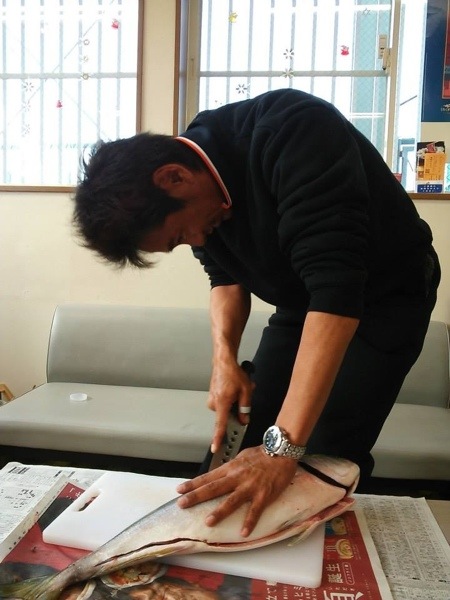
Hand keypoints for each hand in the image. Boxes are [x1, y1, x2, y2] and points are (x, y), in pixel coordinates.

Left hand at [176, 446, 297, 536]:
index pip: (208, 477)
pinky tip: (243, 532)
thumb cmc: (261, 454)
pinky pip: (255, 510)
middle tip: (182, 504)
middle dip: (196, 496)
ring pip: (232, 500)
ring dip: (220, 511)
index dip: (193, 484)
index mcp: (231, 468)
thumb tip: (218, 476)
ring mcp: (250, 487)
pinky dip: (250, 522)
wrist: (281, 451)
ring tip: (208, 522)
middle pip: (214, 488)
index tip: (179, 490)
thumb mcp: (241, 457)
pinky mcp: (264, 495)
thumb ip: (230, 468)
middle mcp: (237, 477)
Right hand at [208, 360, 254, 452]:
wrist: (223, 361)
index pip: (220, 425)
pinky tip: (235, 389)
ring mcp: (212, 400)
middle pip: (228, 416)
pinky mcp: (213, 397)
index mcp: (222, 403)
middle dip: (238, 408)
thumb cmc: (234, 373)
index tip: (214, 448)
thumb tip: (244, 420)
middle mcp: (214, 403)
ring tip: (241, 389)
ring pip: (227, 409)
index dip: (218, 438)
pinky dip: (231, 399)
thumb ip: (245, 408)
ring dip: (236, 402)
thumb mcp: (246, 390)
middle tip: (244, 395)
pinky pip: (224, 404)